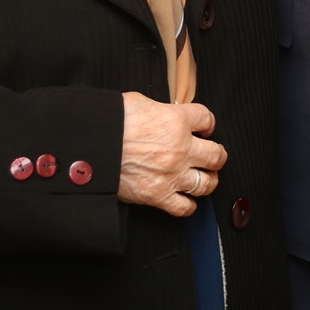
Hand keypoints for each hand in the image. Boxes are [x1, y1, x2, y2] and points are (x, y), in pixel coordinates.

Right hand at [117, 93, 226, 217]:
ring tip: (205, 177)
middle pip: (216, 155)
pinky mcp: (158, 195)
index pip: (207, 119)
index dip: (208, 124)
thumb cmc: (111, 120)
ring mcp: (171, 174)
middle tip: (214, 155)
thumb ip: (160, 110)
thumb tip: (164, 114)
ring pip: (206, 183)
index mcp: (177, 120)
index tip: (205, 128)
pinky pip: (184, 207)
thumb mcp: (140, 102)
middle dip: (217, 155)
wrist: (92, 144)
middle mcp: (180, 148)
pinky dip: (188, 205)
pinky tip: (185, 199)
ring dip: (208, 180)